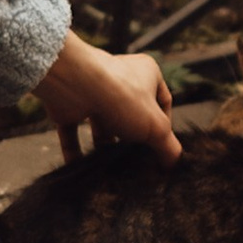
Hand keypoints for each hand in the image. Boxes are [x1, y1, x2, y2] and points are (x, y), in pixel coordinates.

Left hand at [40, 28, 180, 161]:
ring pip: (101, 125)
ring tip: (109, 170)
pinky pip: (73, 132)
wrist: (73, 85)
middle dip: (131, 140)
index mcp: (146, 72)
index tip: (160, 148)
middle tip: (135, 163)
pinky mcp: (69, 105)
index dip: (164, 127)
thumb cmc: (122, 97)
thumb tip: (173, 164)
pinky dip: (76, 152)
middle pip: (131, 116)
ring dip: (104, 148)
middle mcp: (118, 79)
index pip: (162, 102)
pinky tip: (82, 170)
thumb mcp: (156, 126)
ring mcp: (91, 92)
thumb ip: (168, 147)